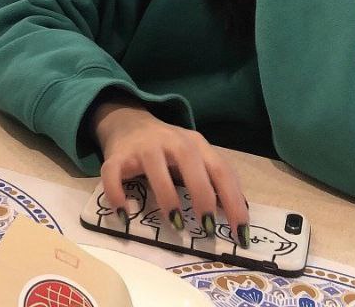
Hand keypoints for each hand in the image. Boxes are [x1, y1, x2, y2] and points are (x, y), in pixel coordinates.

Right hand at [91, 99, 248, 242]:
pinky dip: (117, 193)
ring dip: (167, 195)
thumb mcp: (195, 158)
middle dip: (202, 194)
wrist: (127, 122)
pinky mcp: (117, 156)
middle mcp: (170, 140)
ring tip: (175, 224)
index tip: (240, 232)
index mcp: (195, 143)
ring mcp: (142, 147)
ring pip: (155, 165)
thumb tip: (239, 213)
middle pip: (189, 159)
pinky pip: (113, 173)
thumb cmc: (168, 149)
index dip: (232, 200)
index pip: (220, 169)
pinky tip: (125, 214)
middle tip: (209, 226)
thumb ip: (213, 179)